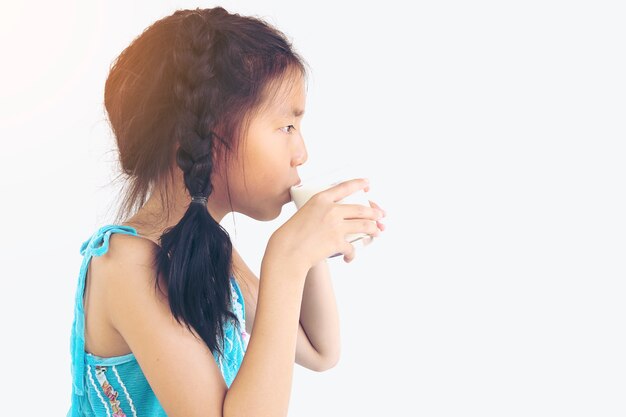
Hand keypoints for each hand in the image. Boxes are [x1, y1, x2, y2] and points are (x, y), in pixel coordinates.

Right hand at [269, 178, 384, 267]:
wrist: (287, 250)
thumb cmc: (291, 234)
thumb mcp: (303, 214)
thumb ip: (319, 212)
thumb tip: (335, 219)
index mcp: (320, 199)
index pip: (345, 187)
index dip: (358, 184)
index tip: (367, 183)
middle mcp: (331, 209)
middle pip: (360, 209)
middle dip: (374, 212)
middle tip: (381, 214)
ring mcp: (335, 225)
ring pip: (364, 225)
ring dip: (374, 229)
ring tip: (377, 232)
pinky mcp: (337, 242)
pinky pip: (352, 247)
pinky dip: (352, 254)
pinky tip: (349, 257)